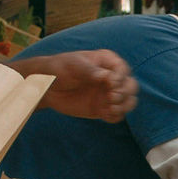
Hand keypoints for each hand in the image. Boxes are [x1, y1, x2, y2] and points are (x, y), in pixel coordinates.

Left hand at [22, 50, 138, 122]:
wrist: (46, 87)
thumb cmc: (59, 69)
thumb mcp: (73, 66)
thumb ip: (90, 71)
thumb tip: (107, 77)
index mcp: (107, 62)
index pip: (123, 70)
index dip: (120, 78)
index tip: (110, 84)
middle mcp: (112, 78)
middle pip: (131, 86)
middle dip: (125, 93)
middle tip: (111, 98)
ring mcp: (108, 94)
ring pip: (129, 101)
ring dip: (124, 106)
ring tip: (110, 108)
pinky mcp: (103, 108)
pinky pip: (118, 114)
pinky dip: (116, 116)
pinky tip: (105, 115)